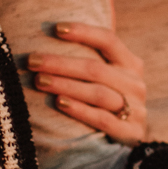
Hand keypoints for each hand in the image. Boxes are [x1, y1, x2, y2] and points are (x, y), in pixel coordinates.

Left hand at [29, 21, 147, 145]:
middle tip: (32, 60)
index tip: (56, 28)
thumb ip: (90, 61)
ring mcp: (135, 109)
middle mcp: (135, 84)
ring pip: (97, 93)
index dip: (83, 32)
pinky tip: (59, 103)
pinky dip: (80, 110)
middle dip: (60, 63)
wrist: (130, 139)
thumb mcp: (108, 78)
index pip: (108, 40)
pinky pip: (102, 119)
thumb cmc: (108, 101)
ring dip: (66, 85)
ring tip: (40, 81)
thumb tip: (51, 37)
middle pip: (96, 69)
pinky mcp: (130, 133)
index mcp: (130, 64)